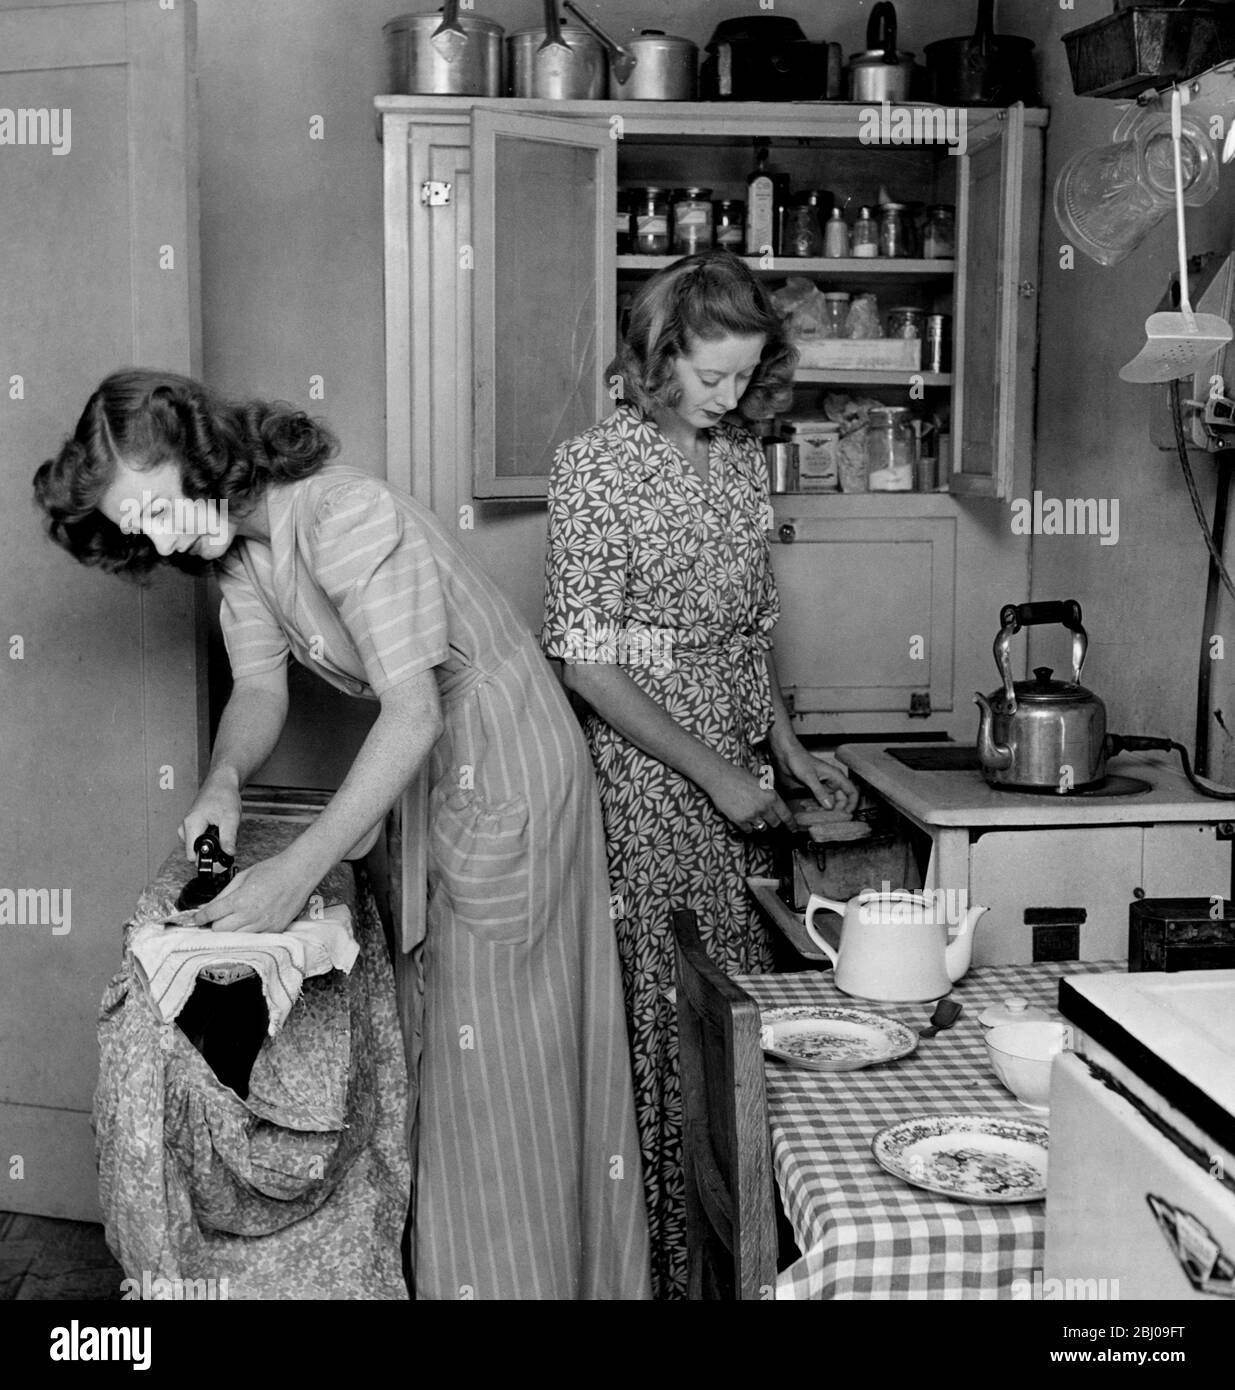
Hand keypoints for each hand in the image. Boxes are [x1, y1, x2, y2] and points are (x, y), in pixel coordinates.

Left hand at [178, 849, 318, 933]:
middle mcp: (250, 915)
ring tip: (233, 920)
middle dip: (215, 924)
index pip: (211, 914)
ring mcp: (263, 925)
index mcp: (240, 900)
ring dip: (231, 930)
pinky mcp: (274, 930)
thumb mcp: (243, 876)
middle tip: (217, 918)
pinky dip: (248, 932)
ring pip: (235, 938)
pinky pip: (254, 937)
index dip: (200, 917)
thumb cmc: (273, 870)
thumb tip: (210, 906)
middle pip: (220, 930)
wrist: (299, 873)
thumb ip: (224, 894)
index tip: (197, 919)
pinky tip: (250, 922)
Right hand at [180, 773, 240, 860]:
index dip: (207, 859)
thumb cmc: (224, 795)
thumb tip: (228, 854)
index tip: (220, 857)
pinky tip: (217, 827)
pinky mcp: (191, 825)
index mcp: (191, 825)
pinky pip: (198, 838)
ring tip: (221, 828)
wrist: (221, 782)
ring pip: (198, 846)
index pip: (192, 855)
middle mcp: (185, 826)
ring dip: (211, 842)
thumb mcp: (230, 818)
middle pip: (195, 852)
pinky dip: (209, 836)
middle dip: (211, 849)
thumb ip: (228, 838)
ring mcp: (186, 826)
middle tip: (224, 837)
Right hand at [702, 760, 795, 834]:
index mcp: (771, 795)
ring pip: (761, 827)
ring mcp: (752, 814)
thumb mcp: (760, 783)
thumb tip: (774, 808)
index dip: (791, 824)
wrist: (720, 777)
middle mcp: (764, 806)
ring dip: (757, 823)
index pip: (786, 814)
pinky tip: (741, 815)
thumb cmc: (738, 777)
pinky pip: (748, 829)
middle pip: (774, 823)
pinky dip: (745, 825)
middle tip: (764, 815)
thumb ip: (769, 796)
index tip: (793, 829)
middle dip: (771, 821)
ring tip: (748, 811)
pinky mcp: (740, 820)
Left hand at [769, 736, 859, 813]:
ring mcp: (824, 785)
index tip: (846, 815)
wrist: (787, 755)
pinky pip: (819, 801)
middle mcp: (832, 781)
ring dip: (822, 809)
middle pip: (841, 800)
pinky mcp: (815, 788)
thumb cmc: (799, 759)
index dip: (852, 804)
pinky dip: (814, 806)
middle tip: (826, 818)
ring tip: (812, 812)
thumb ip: (819, 792)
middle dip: (834, 810)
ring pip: (829, 802)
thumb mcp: (809, 777)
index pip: (852, 792)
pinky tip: (806, 807)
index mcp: (836, 776)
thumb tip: (828, 806)